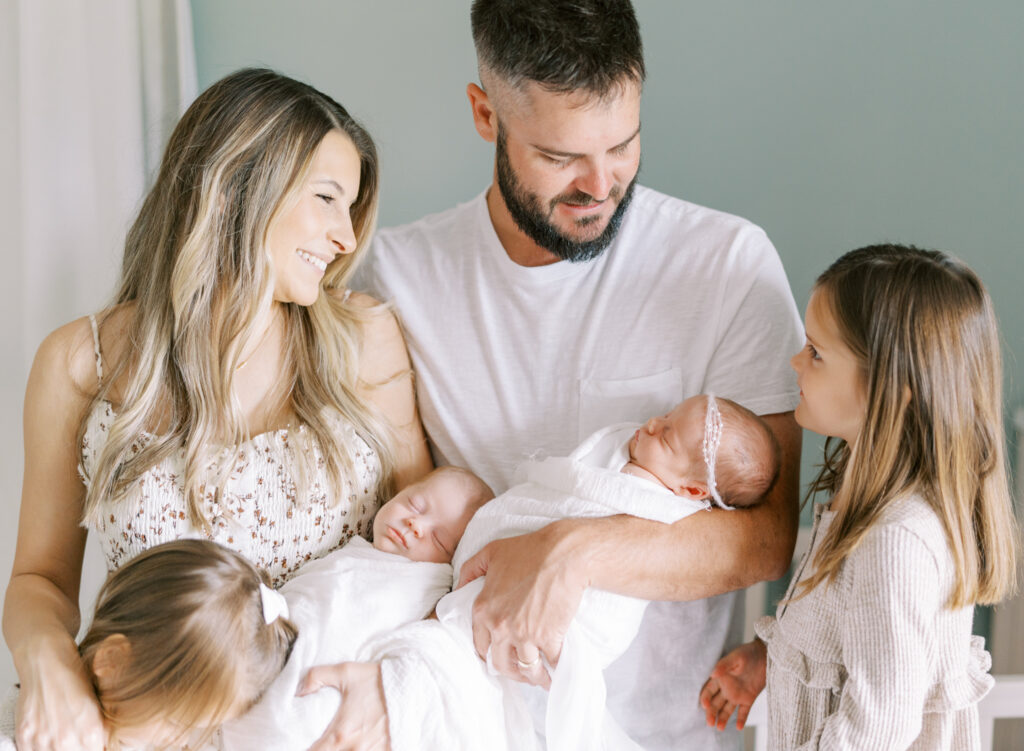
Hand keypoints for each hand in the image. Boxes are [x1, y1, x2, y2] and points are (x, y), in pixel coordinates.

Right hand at [14, 638, 106, 750]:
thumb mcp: (97, 704)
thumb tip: (101, 745)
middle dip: (78, 748)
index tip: (92, 743)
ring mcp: (43, 738)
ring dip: (57, 749)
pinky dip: (38, 748)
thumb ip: (99, 731)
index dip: (93, 748)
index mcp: (91, 731)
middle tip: (77, 739)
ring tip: (62, 736)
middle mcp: (67, 739)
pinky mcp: (25, 734)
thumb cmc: (75, 674)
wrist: (47, 658)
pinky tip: (46, 737)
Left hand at [298, 661, 389, 750]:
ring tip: (342, 742)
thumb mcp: (346, 672)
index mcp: (341, 734)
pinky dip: (362, 750)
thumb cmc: (379, 680)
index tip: (305, 744)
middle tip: (322, 742)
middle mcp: (356, 749)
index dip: (306, 750)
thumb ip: (317, 677)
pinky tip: (361, 743)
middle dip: (324, 750)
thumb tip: (298, 690)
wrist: (414, 686)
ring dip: (343, 750)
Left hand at [457, 522, 586, 687]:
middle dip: (511, 671)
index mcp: (483, 610)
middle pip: (501, 663)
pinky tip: (558, 671)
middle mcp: (500, 627)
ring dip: (533, 677)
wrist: (562, 554)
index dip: (490, 654)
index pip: (480, 645)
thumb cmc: (529, 550)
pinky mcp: (549, 638)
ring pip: (526, 669)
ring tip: (541, 679)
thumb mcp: (491, 552)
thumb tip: (459, 585)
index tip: (500, 656)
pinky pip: (551, 663)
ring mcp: (524, 635)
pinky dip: (556, 670)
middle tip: (520, 672)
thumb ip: (470, 569)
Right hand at [699, 639, 766, 730]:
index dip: (706, 698)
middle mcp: (727, 688)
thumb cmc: (748, 653)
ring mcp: (737, 695)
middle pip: (716, 703)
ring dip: (722, 718)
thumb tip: (712, 674)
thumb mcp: (736, 657)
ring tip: (719, 728)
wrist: (766, 656)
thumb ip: (724, 665)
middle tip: (709, 723)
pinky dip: (741, 719)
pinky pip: (744, 711)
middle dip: (711, 713)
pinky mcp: (749, 699)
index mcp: (721, 678)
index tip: (705, 706)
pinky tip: (738, 727)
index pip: (709, 691)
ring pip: (727, 709)